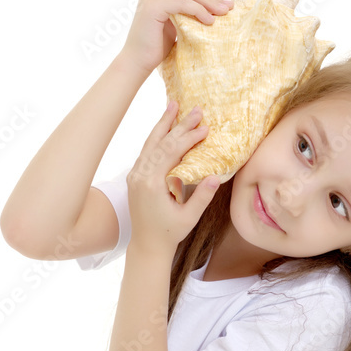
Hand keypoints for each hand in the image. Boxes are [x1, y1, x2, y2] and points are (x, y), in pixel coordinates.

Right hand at [118, 0, 232, 76]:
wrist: (138, 63)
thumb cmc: (157, 49)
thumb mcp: (177, 26)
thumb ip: (189, 15)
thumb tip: (215, 10)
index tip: (226, 6)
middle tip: (228, 8)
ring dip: (207, 2)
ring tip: (222, 14)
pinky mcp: (153, 6)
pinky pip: (182, 3)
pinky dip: (198, 10)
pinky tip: (208, 20)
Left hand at [126, 100, 220, 254]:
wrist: (147, 244)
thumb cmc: (170, 233)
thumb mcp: (189, 217)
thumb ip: (202, 196)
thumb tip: (216, 175)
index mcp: (151, 183)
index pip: (171, 151)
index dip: (189, 138)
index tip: (204, 128)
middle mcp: (140, 174)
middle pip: (160, 141)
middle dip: (179, 124)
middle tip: (195, 109)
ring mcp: (135, 174)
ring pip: (150, 142)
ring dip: (163, 124)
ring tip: (173, 105)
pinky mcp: (135, 176)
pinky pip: (146, 150)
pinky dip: (157, 136)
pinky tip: (165, 127)